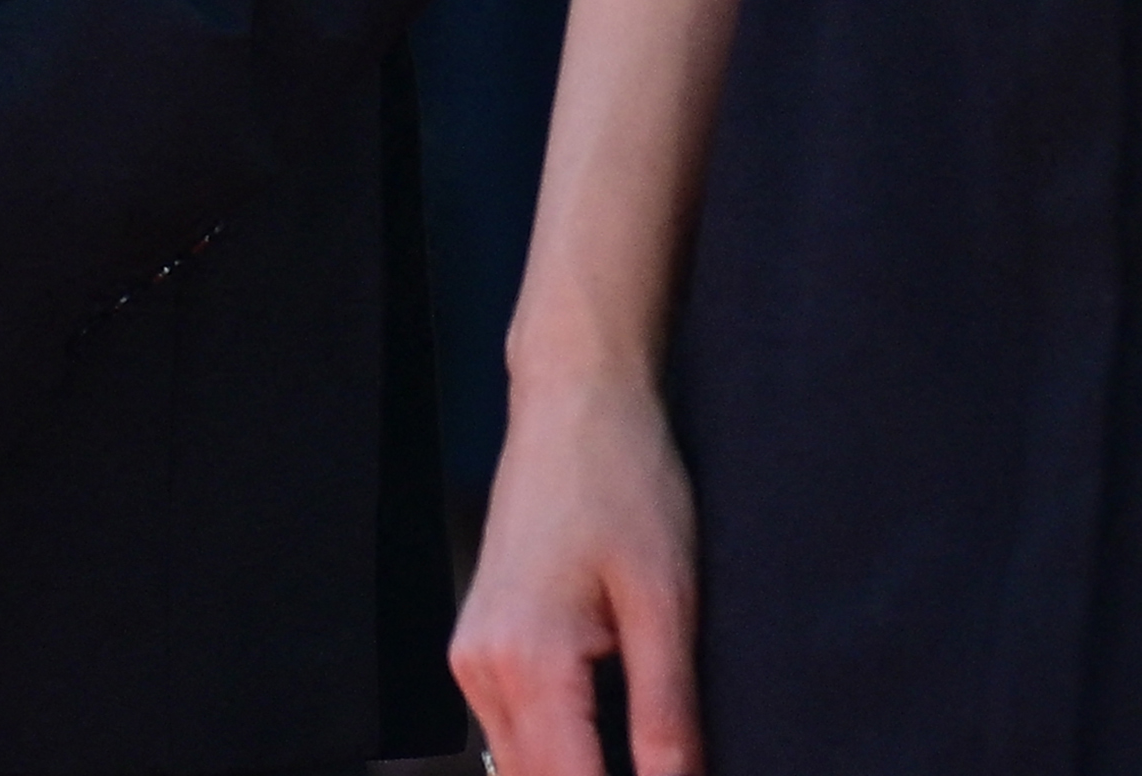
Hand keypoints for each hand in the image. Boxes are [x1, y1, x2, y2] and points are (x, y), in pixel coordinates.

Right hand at [450, 356, 703, 775]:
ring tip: (651, 755)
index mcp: (527, 661)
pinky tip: (615, 739)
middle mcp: (482, 668)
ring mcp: (472, 658)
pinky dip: (563, 753)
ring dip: (581, 774)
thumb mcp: (666, 603)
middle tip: (669, 766)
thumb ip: (667, 716)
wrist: (574, 403)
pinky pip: (515, 734)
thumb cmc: (622, 481)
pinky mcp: (480, 646)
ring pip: (521, 771)